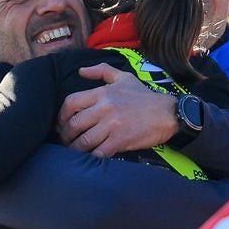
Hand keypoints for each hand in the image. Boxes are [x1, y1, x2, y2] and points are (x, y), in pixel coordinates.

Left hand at [56, 63, 178, 156]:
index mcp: (102, 93)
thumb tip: (81, 71)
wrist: (167, 113)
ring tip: (74, 151)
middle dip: (65, 135)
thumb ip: (101, 71)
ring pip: (83, 141)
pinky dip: (90, 157)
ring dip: (75, 149)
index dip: (61, 116)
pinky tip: (89, 158)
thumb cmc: (144, 96)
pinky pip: (98, 153)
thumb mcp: (124, 78)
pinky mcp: (120, 141)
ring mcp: (112, 126)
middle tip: (65, 141)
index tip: (61, 124)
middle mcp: (104, 108)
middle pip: (74, 124)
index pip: (71, 103)